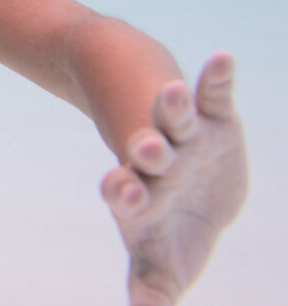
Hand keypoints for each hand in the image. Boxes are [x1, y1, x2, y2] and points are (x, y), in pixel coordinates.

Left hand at [101, 52, 247, 304]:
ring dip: (172, 107)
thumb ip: (153, 285)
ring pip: (174, 118)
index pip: (125, 195)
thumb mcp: (162, 259)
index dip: (122, 191)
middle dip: (148, 152)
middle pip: (150, 155)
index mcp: (141, 197)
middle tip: (142, 147)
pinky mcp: (215, 118)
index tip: (119, 188)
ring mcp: (186, 138)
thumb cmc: (167, 227)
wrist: (181, 179)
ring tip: (171, 90)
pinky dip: (217, 76)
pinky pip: (214, 94)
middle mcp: (159, 164)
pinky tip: (222, 58)